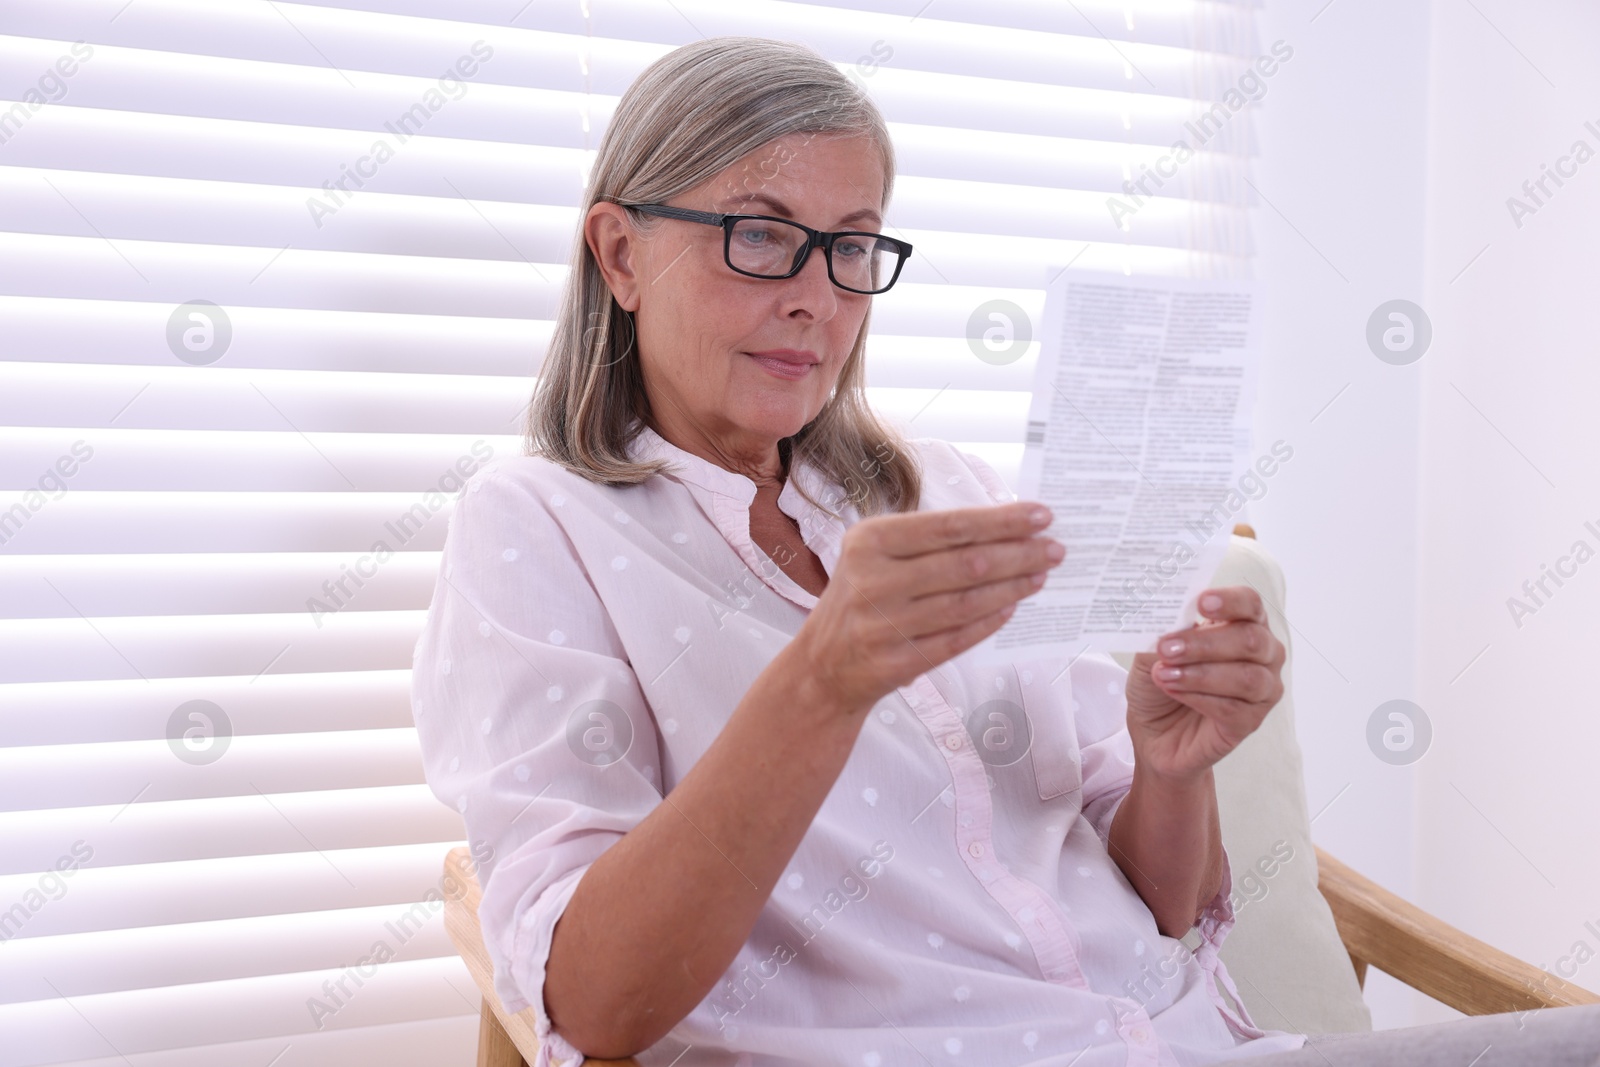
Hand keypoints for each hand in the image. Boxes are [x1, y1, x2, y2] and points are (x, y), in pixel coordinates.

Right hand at [789, 501, 1063, 713]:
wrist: (820, 666)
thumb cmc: (861, 597)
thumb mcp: (875, 554)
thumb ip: (928, 541)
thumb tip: (1003, 528)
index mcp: (870, 542)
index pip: (949, 527)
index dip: (1001, 521)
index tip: (1041, 515)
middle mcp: (873, 581)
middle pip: (964, 564)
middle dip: (1018, 554)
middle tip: (1055, 548)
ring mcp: (883, 626)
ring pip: (965, 603)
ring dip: (1012, 588)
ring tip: (1041, 575)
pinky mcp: (895, 664)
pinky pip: (957, 639)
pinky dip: (989, 622)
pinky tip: (1013, 608)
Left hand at [1124, 587, 1284, 780]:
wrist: (1152, 730)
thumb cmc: (1160, 681)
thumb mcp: (1153, 650)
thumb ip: (1165, 630)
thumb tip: (1165, 615)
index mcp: (1242, 624)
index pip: (1250, 604)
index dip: (1231, 601)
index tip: (1202, 603)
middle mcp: (1262, 655)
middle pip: (1251, 640)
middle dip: (1206, 643)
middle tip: (1167, 648)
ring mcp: (1261, 690)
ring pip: (1246, 677)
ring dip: (1200, 674)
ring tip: (1165, 675)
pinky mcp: (1250, 722)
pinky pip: (1233, 708)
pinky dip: (1198, 698)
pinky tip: (1174, 692)